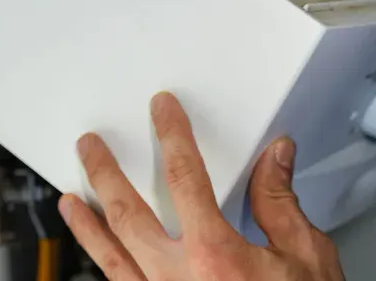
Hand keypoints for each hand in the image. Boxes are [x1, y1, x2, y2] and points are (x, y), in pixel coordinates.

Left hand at [61, 93, 343, 280]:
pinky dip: (104, 270)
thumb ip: (280, 205)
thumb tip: (274, 159)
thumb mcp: (306, 258)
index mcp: (215, 255)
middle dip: (105, 174)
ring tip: (69, 200)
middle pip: (127, 213)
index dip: (172, 137)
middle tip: (90, 148)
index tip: (162, 112)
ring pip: (110, 258)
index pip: (184, 177)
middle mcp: (177, 280)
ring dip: (86, 225)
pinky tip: (97, 261)